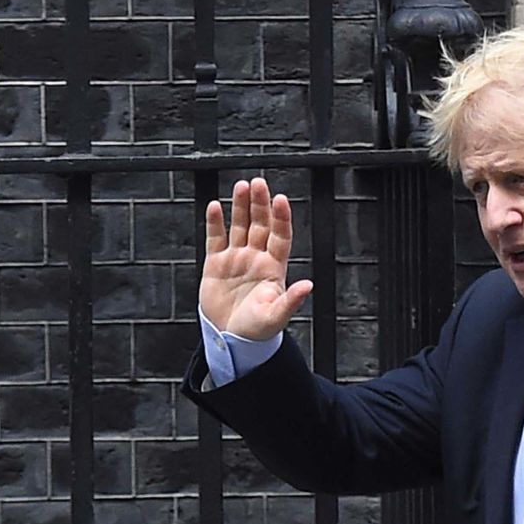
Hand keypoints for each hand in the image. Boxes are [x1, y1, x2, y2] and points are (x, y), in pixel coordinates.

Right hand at [199, 177, 312, 340]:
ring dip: (240, 206)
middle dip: (260, 204)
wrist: (232, 339)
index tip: (280, 200)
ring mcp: (236, 259)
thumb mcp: (276, 316)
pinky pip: (216, 238)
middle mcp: (256, 258)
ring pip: (239, 226)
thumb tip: (308, 285)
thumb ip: (291, 300)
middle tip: (259, 183)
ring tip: (242, 187)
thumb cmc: (258, 330)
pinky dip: (215, 222)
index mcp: (274, 268)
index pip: (280, 236)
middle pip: (260, 224)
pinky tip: (215, 206)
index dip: (281, 218)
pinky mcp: (216, 264)